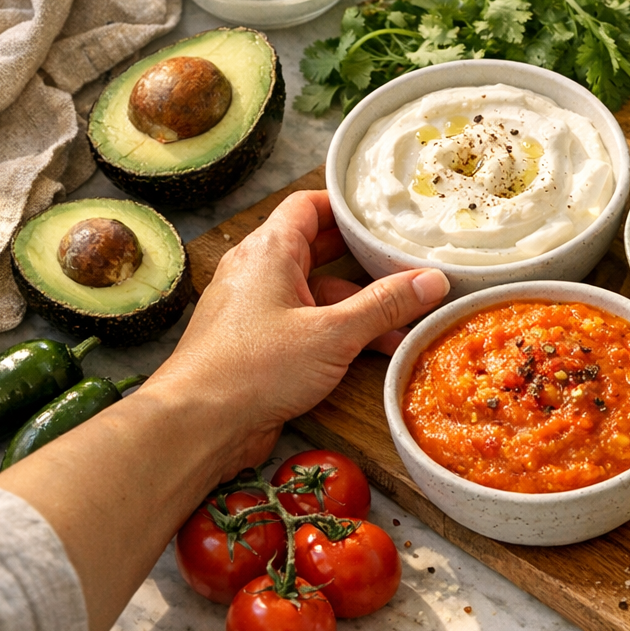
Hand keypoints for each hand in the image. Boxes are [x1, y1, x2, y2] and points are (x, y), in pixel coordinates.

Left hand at [156, 189, 448, 478]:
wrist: (197, 425)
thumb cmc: (253, 368)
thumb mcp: (333, 334)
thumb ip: (385, 305)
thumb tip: (431, 281)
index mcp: (268, 251)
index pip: (309, 205)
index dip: (347, 206)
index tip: (384, 213)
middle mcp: (258, 273)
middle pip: (317, 249)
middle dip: (363, 258)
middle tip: (405, 258)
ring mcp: (256, 309)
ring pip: (316, 293)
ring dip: (358, 304)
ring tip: (405, 315)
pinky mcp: (257, 344)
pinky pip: (306, 324)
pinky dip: (339, 331)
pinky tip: (376, 348)